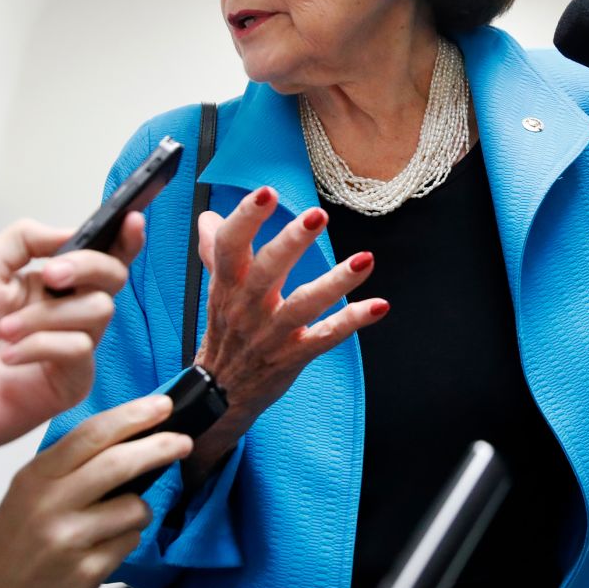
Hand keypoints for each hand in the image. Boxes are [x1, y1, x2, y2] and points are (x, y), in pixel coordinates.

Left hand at [0, 214, 144, 503]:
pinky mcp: (71, 382)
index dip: (124, 239)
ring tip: (5, 331)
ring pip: (97, 312)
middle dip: (85, 268)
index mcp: (47, 283)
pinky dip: (42, 347)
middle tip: (50, 276)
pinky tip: (9, 357)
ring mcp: (71, 348)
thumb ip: (25, 239)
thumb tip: (69, 231)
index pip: (99, 257)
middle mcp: (64, 312)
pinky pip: (79, 350)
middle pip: (112, 277)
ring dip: (47, 316)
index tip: (132, 221)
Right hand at [0, 397, 189, 587]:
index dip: (133, 416)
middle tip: (183, 442)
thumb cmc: (15, 545)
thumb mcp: (28, 494)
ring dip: (139, 510)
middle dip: (160, 447)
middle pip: (119, 464)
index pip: (90, 434)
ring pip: (134, 507)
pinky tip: (100, 550)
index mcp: (35, 477)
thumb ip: (70, 467)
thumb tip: (130, 438)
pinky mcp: (86, 571)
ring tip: (114, 522)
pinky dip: (126, 541)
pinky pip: (130, 542)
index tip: (163, 406)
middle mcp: (49, 504)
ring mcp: (68, 539)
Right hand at [186, 186, 386, 480]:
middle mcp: (249, 307)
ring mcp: (273, 333)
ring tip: (365, 260)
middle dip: (291, 243)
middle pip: (267, 271)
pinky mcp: (295, 354)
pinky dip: (352, 321)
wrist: (221, 395)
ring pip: (304, 304)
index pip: (230, 246)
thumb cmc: (226, 335)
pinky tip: (379, 306)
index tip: (266, 193)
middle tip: (316, 215)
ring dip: (335, 282)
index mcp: (228, 285)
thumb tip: (209, 216)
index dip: (246, 218)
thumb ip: (216, 251)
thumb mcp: (215, 291)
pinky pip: (326, 336)